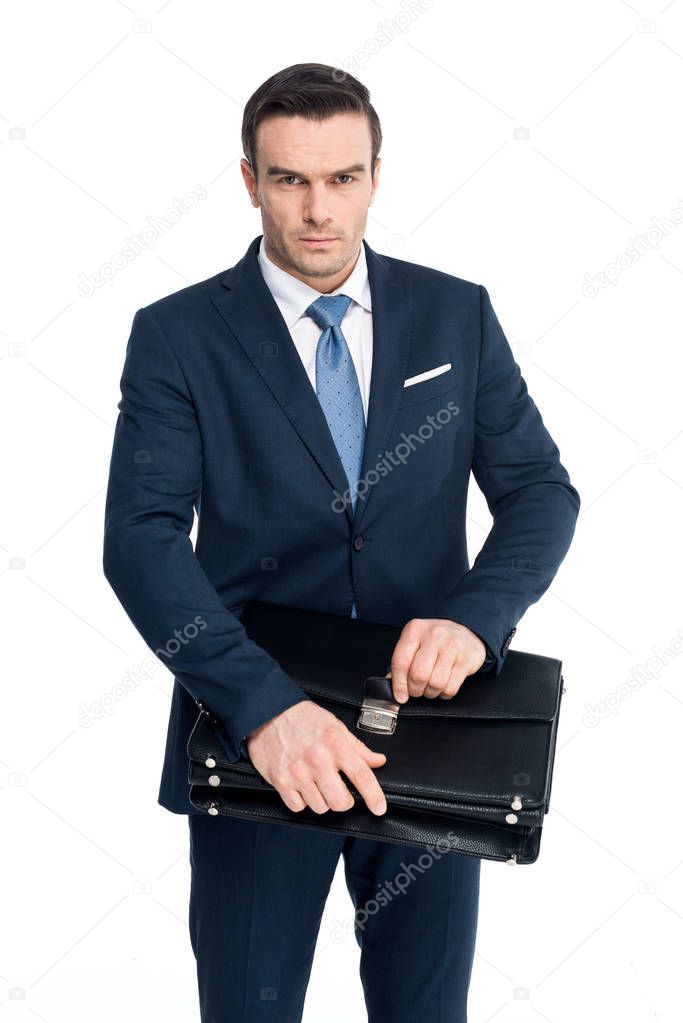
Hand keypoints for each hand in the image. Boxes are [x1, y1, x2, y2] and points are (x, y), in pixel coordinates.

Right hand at [245, 700, 387, 815]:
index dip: (374, 796)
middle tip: (341, 791)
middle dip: (345, 801)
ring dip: (323, 800)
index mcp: (335, 745)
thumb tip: (378, 761)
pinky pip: (298, 807)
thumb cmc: (302, 717)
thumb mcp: (334, 726)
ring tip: (318, 784)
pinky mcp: (280, 781)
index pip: (361, 775)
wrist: (267, 712)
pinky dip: (302, 801)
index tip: (379, 808)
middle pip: (340, 802)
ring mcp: (297, 772)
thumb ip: (357, 747)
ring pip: (320, 807)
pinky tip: (302, 787)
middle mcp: (317, 760)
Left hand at [387, 618, 486, 702]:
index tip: (400, 696)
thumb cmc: (436, 640)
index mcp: (415, 629)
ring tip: (431, 686)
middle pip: (418, 675)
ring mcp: (452, 646)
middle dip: (415, 690)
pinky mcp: (467, 659)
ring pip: (436, 684)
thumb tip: (391, 684)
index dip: (398, 683)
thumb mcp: (415, 642)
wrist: (466, 634)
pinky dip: (444, 694)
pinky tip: (443, 686)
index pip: (401, 661)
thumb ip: (403, 661)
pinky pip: (451, 688)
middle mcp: (434, 635)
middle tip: (417, 690)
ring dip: (431, 692)